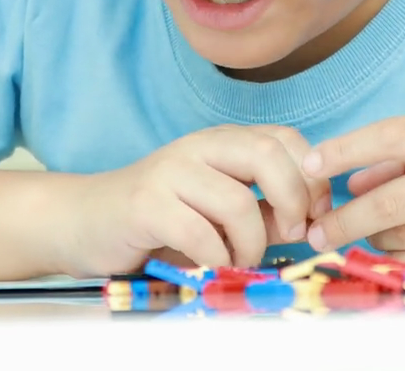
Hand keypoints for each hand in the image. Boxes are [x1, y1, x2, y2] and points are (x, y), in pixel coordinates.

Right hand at [64, 125, 331, 274]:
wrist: (87, 221)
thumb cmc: (162, 220)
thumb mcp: (221, 211)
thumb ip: (265, 212)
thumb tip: (313, 224)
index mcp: (223, 141)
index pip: (286, 140)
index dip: (312, 178)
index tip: (317, 216)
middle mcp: (199, 146)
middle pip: (268, 155)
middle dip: (294, 200)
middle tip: (292, 235)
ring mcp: (170, 171)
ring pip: (238, 202)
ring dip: (252, 244)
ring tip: (240, 260)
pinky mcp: (146, 203)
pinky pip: (200, 233)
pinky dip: (216, 258)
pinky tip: (209, 264)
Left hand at [302, 115, 404, 264]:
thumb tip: (353, 181)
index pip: (395, 135)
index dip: (346, 149)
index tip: (309, 163)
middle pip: (391, 201)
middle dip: (344, 219)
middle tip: (315, 229)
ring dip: (373, 240)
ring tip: (363, 234)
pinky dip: (400, 258)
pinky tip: (391, 251)